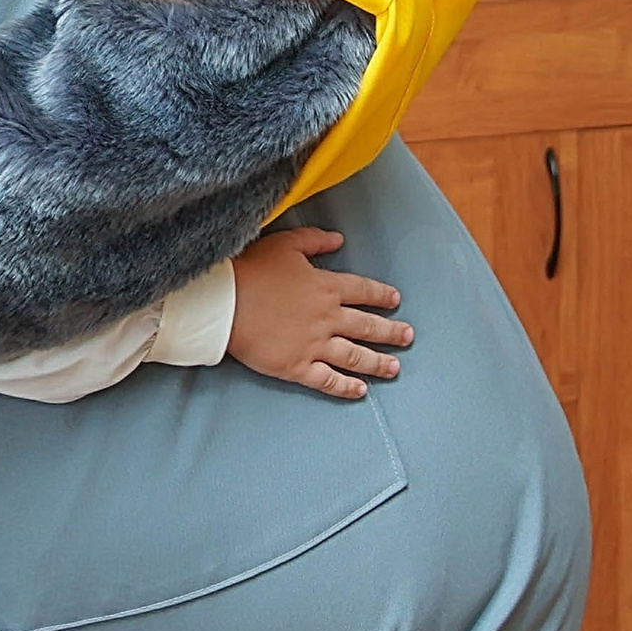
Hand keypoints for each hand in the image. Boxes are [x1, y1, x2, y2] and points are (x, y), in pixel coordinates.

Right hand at [225, 226, 410, 400]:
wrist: (224, 303)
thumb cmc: (251, 270)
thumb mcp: (285, 244)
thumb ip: (315, 241)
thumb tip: (338, 240)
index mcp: (326, 287)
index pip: (363, 292)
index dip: (381, 296)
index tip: (395, 301)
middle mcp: (327, 318)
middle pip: (367, 327)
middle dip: (391, 332)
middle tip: (407, 337)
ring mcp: (314, 345)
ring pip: (355, 356)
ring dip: (378, 363)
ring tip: (394, 368)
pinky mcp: (296, 366)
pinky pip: (327, 380)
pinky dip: (346, 387)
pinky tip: (360, 390)